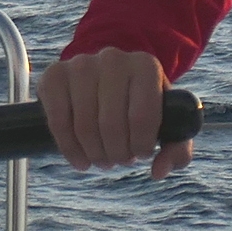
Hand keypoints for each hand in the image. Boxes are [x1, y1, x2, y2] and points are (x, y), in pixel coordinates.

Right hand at [41, 49, 194, 178]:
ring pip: (84, 125)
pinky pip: (58, 121)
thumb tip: (158, 172)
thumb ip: (177, 150)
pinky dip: (69, 148)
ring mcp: (81, 64)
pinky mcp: (54, 75)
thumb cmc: (141, 105)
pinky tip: (80, 160)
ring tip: (102, 159)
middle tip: (120, 160)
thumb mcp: (167, 123)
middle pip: (111, 124)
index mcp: (146, 66)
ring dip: (94, 154)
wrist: (106, 78)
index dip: (141, 146)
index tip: (142, 154)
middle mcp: (113, 59)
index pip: (142, 116)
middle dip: (117, 153)